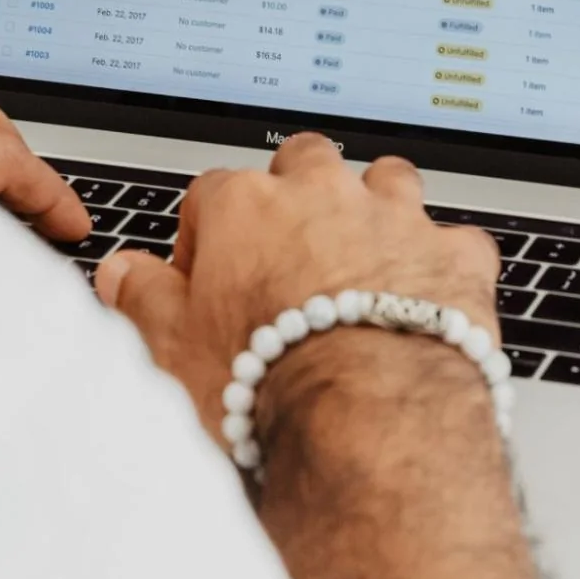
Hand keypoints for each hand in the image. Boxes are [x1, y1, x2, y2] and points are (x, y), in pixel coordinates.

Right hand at [95, 133, 541, 578]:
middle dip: (297, 192)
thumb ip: (143, 298)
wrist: (369, 418)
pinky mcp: (455, 258)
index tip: (209, 275)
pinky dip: (444, 264)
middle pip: (305, 161)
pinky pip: (456, 241)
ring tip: (364, 257)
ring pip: (388, 179)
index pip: (212, 193)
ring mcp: (395, 219)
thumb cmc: (268, 384)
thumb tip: (123, 273)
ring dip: (376, 207)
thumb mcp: (171, 348)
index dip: (207, 235)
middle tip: (289, 249)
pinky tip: (433, 297)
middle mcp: (323, 196)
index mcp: (246, 206)